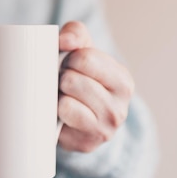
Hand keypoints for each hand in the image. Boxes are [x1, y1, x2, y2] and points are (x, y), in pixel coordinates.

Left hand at [57, 22, 133, 152]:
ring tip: (62, 97)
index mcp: (122, 81)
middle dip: (60, 78)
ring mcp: (104, 129)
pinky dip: (54, 114)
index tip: (68, 63)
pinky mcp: (86, 144)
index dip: (67, 57)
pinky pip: (60, 121)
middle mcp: (119, 108)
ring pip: (65, 102)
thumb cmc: (81, 77)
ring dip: (56, 96)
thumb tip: (65, 40)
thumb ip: (76, 34)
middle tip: (63, 83)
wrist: (80, 119)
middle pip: (70, 80)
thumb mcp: (83, 49)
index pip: (84, 58)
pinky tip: (59, 114)